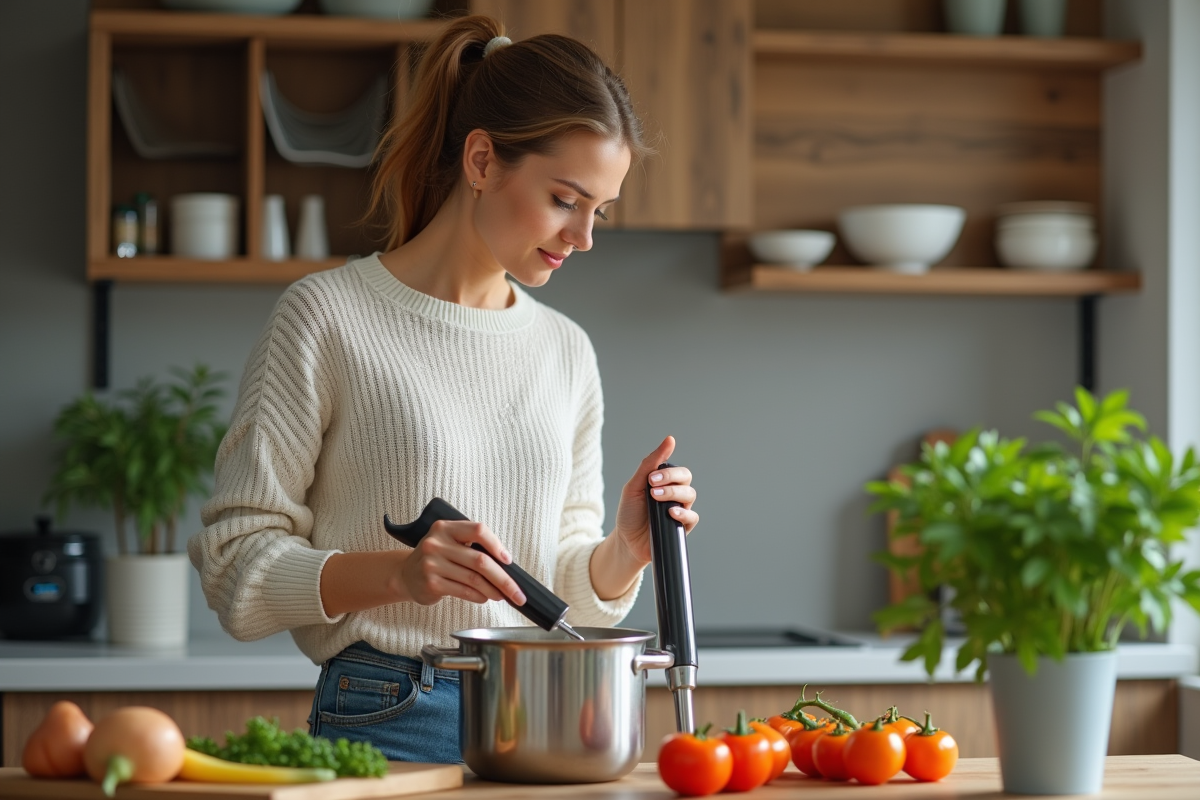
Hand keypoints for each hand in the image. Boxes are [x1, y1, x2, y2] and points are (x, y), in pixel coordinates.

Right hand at [400, 520, 527, 606]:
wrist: (405, 574)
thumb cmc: (436, 558)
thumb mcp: (449, 542)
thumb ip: (472, 546)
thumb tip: (505, 565)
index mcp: (446, 527)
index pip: (478, 530)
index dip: (497, 545)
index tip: (508, 560)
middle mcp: (437, 543)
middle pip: (480, 560)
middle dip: (503, 578)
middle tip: (516, 591)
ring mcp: (432, 564)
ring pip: (474, 579)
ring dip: (493, 590)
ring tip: (502, 595)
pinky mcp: (431, 583)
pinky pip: (463, 591)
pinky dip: (478, 596)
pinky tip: (484, 597)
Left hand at [613, 436, 698, 564]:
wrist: (626, 542)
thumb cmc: (630, 513)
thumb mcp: (634, 486)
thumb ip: (650, 463)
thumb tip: (669, 440)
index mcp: (665, 483)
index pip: (677, 469)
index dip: (667, 472)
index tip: (650, 479)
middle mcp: (675, 494)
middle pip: (686, 479)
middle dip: (671, 481)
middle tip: (653, 489)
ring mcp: (680, 510)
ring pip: (690, 495)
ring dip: (674, 494)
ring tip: (656, 499)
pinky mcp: (682, 527)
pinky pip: (693, 517)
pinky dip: (684, 513)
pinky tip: (672, 513)